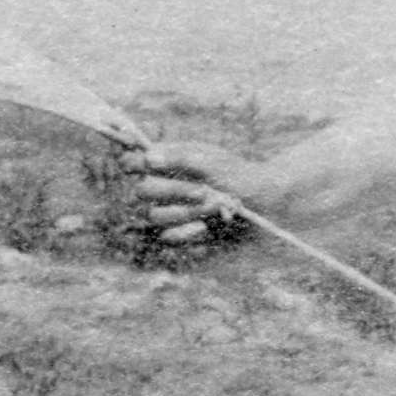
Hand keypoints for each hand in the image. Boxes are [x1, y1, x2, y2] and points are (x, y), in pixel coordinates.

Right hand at [121, 138, 261, 250]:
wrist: (265, 206)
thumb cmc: (239, 176)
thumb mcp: (212, 162)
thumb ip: (179, 158)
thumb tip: (148, 157)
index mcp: (166, 162)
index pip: (131, 161)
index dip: (130, 162)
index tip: (142, 164)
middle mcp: (163, 187)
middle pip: (141, 191)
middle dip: (172, 191)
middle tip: (202, 190)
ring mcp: (170, 212)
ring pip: (154, 216)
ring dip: (186, 211)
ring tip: (214, 205)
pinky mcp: (181, 234)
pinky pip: (168, 237)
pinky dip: (187, 232)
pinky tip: (206, 227)